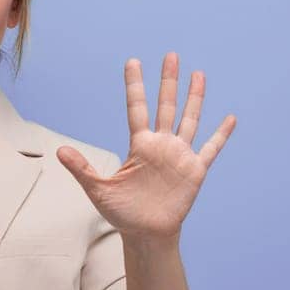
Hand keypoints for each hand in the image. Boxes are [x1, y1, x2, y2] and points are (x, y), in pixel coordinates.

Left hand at [57, 53, 236, 240]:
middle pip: (166, 106)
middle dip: (168, 82)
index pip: (136, 108)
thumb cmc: (122, 213)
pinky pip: (210, 148)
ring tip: (198, 74)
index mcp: (139, 146)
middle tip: (171, 55)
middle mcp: (161, 145)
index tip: (133, 62)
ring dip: (194, 98)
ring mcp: (179, 155)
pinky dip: (221, 134)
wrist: (146, 234)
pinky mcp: (194, 170)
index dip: (135, 86)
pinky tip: (230, 118)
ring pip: (189, 120)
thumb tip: (59, 151)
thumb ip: (82, 169)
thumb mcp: (99, 190)